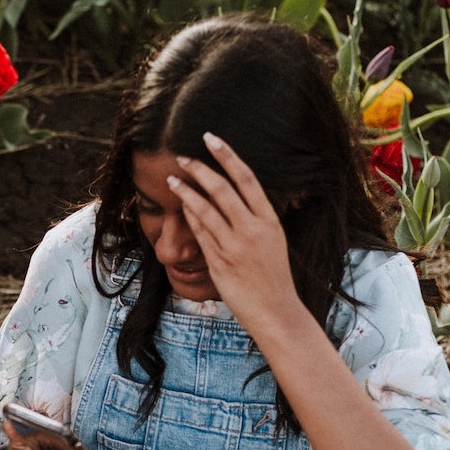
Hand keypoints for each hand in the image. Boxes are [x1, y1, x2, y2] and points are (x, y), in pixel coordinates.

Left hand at [166, 132, 301, 327]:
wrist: (276, 311)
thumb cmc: (273, 275)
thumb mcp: (274, 240)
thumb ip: (256, 217)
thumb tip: (235, 194)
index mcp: (269, 220)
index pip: (247, 178)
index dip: (227, 155)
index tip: (211, 138)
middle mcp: (252, 230)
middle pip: (222, 189)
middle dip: (199, 169)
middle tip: (183, 157)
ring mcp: (235, 247)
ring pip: (205, 210)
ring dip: (186, 191)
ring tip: (173, 179)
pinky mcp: (220, 263)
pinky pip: (200, 234)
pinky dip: (190, 216)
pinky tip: (182, 206)